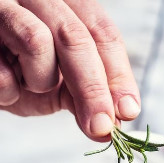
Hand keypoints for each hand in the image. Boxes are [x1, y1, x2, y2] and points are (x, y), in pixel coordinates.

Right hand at [0, 0, 139, 140]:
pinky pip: (0, 69)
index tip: (128, 110)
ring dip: (41, 80)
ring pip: (37, 41)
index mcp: (67, 6)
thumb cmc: (20, 72)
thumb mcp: (61, 82)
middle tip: (102, 127)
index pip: (103, 32)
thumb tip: (114, 123)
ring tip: (29, 84)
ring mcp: (4, 7)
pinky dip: (9, 91)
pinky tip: (6, 89)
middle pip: (77, 37)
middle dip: (93, 89)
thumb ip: (88, 95)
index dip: (119, 74)